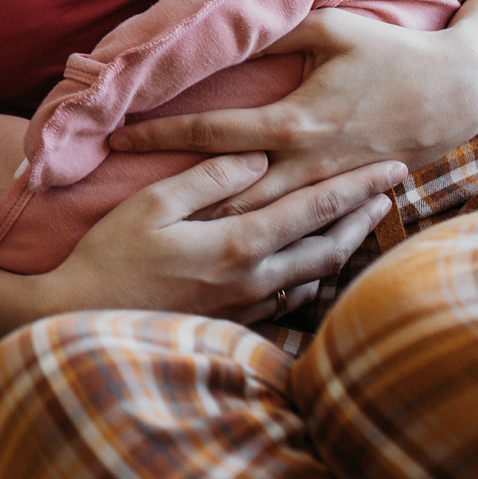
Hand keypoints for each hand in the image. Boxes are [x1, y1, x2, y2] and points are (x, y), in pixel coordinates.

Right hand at [41, 151, 404, 324]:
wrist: (81, 318)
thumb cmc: (111, 255)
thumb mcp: (151, 204)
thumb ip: (208, 178)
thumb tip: (257, 155)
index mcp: (239, 244)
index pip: (315, 209)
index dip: (358, 185)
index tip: (394, 166)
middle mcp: (256, 279)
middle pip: (331, 245)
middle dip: (366, 215)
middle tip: (396, 189)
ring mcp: (249, 306)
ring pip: (318, 275)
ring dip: (347, 245)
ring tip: (366, 220)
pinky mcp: (237, 322)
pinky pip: (294, 298)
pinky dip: (318, 275)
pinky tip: (320, 263)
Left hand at [105, 9, 477, 215]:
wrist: (459, 93)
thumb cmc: (391, 53)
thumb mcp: (330, 29)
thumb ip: (273, 33)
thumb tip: (221, 32)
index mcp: (295, 122)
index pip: (211, 134)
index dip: (160, 134)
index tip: (117, 135)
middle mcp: (307, 164)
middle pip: (226, 193)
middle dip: (175, 194)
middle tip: (120, 198)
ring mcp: (327, 189)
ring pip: (259, 222)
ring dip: (212, 224)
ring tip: (161, 231)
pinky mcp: (345, 201)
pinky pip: (296, 231)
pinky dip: (261, 240)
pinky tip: (227, 249)